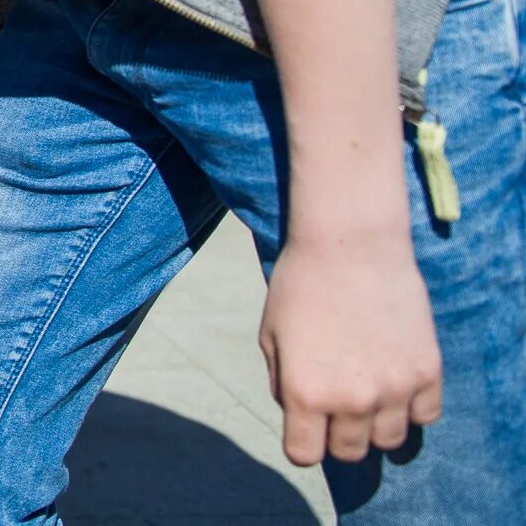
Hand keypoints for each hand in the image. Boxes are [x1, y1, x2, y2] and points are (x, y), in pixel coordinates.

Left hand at [260, 233, 441, 465]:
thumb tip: (300, 413)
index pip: (304, 455)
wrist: (350, 243)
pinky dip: (411, 406)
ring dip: (376, 423)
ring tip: (368, 388)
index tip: (306, 424)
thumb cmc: (300, 284)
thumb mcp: (271, 335)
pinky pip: (425, 416)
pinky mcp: (427, 372)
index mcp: (304, 393)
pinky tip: (396, 379)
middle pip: (349, 452)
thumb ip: (283, 382)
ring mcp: (394, 389)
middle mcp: (351, 400)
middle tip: (337, 401)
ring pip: (389, 440)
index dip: (303, 441)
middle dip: (338, 433)